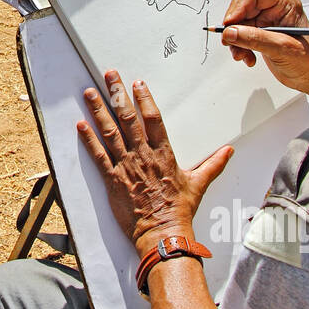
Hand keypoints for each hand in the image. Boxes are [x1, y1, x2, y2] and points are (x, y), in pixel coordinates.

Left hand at [77, 70, 231, 254]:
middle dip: (117, 94)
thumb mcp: (199, 184)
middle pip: (128, 118)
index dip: (144, 99)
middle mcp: (143, 155)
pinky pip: (98, 156)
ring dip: (98, 111)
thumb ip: (213, 164)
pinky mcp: (112, 180)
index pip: (153, 119)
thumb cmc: (179, 210)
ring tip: (89, 93)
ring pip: (110, 132)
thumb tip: (229, 152)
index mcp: (163, 154)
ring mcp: (126, 166)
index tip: (137, 83)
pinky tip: (80, 125)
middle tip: (109, 75)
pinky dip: (88, 140)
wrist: (162, 234)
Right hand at [219, 0, 308, 90]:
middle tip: (230, 40)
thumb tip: (231, 32)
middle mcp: (274, 9)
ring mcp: (266, 22)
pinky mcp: (259, 34)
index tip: (229, 24)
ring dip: (236, 41)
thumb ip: (255, 38)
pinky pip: (239, 35)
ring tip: (242, 54)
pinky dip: (239, 47)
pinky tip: (248, 57)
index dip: (238, 8)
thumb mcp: (281, 48)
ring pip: (238, 23)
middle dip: (235, 27)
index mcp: (285, 4)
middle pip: (242, 8)